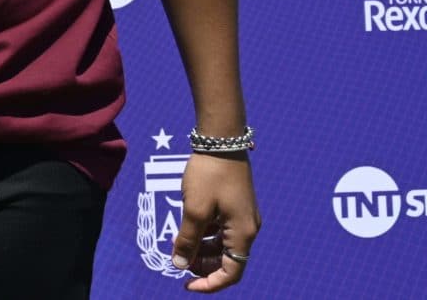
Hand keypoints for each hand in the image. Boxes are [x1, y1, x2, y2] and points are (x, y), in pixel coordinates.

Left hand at [173, 152, 259, 290]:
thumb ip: (188, 239)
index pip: (231, 272)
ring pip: (223, 245)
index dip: (209, 283)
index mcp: (243, 233)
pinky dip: (206, 235)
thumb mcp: (195, 209)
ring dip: (203, 251)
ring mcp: (242, 216)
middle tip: (178, 262)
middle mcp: (248, 228)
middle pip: (228, 260)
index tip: (186, 285)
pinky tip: (187, 229)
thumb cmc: (209, 175)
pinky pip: (221, 230)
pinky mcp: (234, 205)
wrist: (221, 141)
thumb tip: (179, 264)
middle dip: (203, 266)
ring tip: (179, 247)